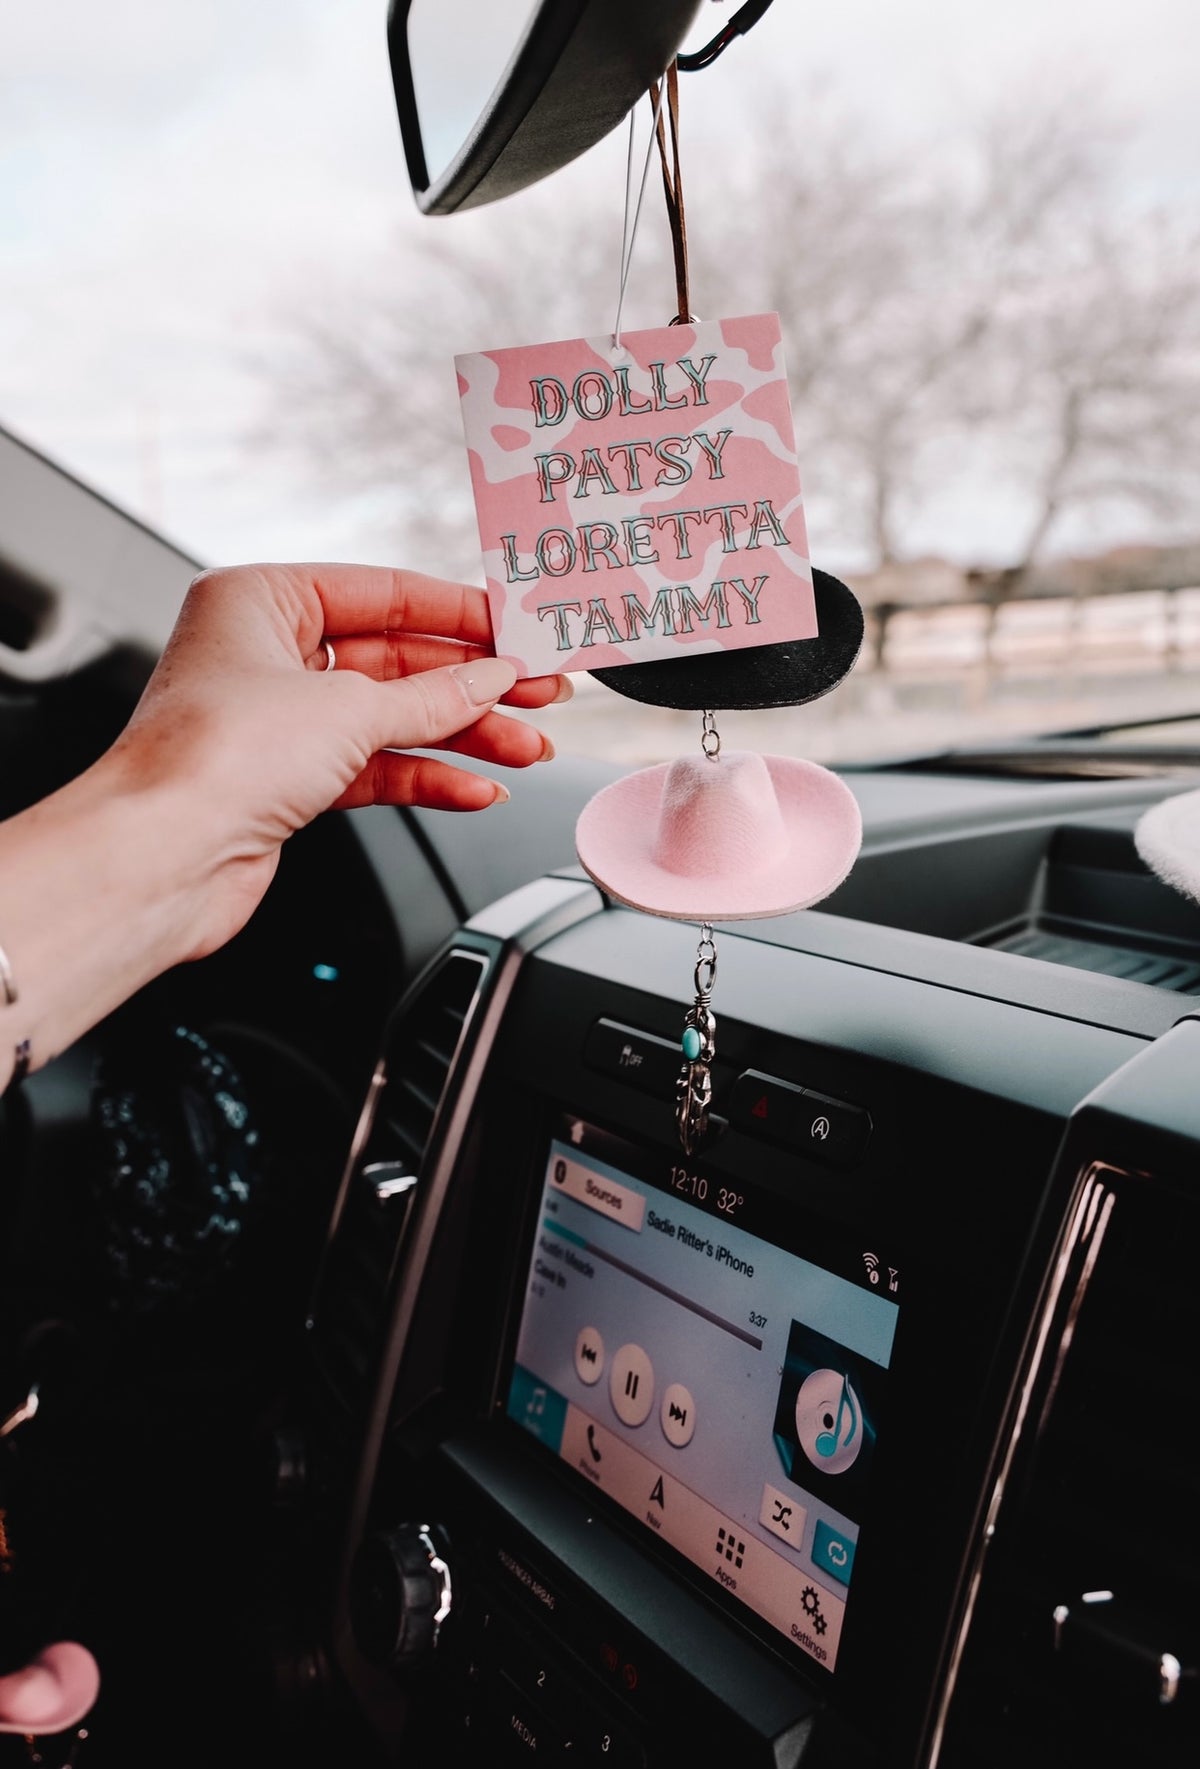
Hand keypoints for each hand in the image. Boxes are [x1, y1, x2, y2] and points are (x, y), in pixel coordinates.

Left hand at [109, 561, 571, 955]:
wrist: (163, 858)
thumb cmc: (213, 759)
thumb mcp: (350, 709)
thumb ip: (434, 695)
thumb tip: (491, 677)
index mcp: (260, 600)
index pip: (382, 593)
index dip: (459, 614)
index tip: (518, 629)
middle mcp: (264, 655)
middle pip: (395, 659)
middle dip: (473, 683)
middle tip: (539, 691)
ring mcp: (276, 721)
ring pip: (391, 719)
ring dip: (464, 736)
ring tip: (527, 746)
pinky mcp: (286, 783)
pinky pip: (375, 768)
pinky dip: (428, 777)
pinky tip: (477, 788)